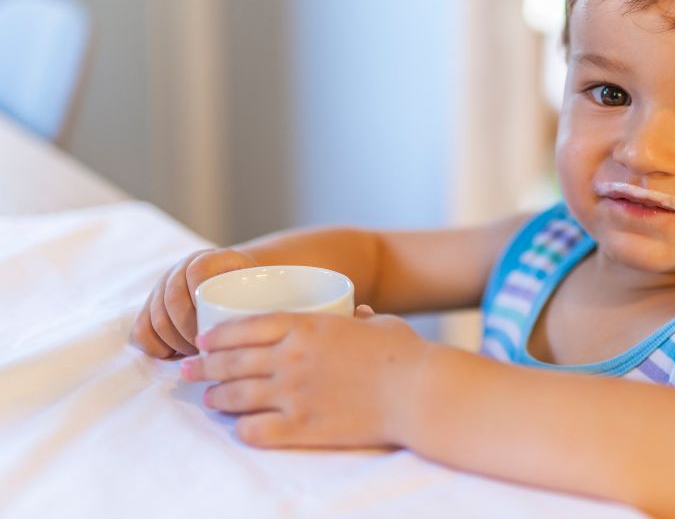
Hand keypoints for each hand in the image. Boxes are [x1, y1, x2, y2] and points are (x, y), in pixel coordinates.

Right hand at [131, 248, 258, 357]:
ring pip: (156, 320)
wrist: (234, 279)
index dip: (203, 303)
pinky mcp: (149, 307)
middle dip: (190, 333)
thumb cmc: (253, 289)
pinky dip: (156, 348)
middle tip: (210, 350)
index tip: (218, 328)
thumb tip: (260, 326)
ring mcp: (161, 287)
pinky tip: (177, 355)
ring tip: (198, 354)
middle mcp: (180, 269)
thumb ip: (262, 298)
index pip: (197, 274)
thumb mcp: (263, 286)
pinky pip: (141, 332)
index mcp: (209, 259)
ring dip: (176, 344)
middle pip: (172, 302)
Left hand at [180, 306, 435, 449]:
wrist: (418, 392)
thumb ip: (361, 318)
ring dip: (215, 397)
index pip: (244, 327)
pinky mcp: (300, 428)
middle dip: (202, 366)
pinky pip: (254, 430)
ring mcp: (291, 394)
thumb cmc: (404, 354)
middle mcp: (289, 358)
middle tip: (187, 372)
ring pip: (234, 395)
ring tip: (209, 399)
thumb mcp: (379, 324)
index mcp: (305, 327)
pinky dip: (242, 428)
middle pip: (229, 361)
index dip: (218, 335)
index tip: (204, 340)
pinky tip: (241, 427)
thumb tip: (358, 313)